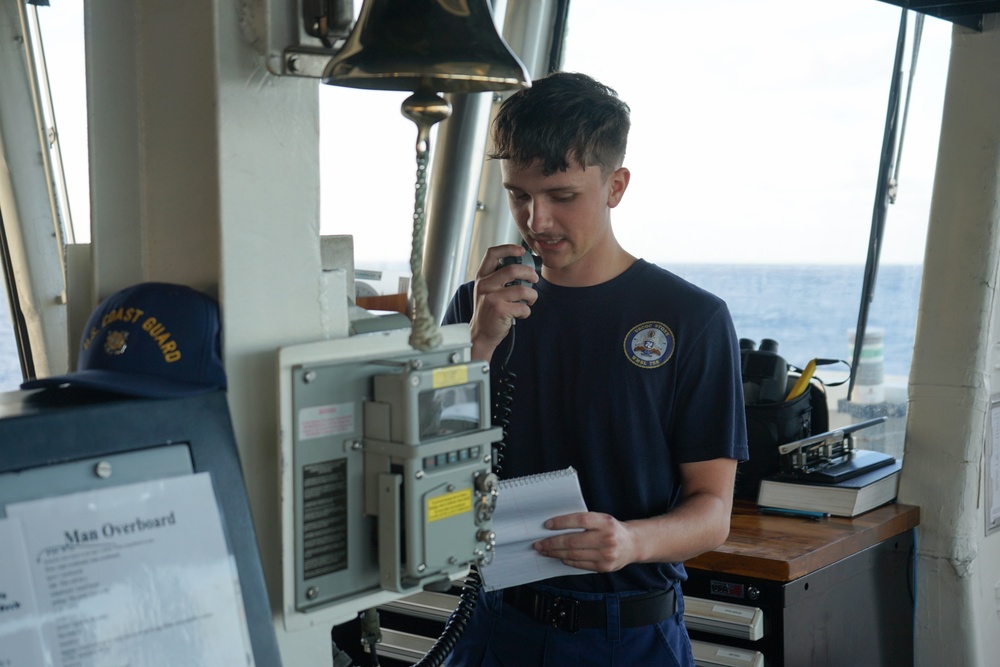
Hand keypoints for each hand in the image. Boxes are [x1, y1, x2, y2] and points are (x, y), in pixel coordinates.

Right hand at [469, 244, 538, 360]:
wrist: (481, 333)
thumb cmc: (489, 310)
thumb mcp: (488, 290)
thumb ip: (500, 278)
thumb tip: (525, 267)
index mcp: (482, 277)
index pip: (492, 253)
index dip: (509, 248)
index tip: (521, 250)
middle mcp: (484, 285)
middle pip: (513, 269)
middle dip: (529, 273)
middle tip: (534, 279)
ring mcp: (491, 297)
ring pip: (522, 289)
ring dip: (532, 296)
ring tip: (530, 301)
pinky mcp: (499, 310)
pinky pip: (523, 307)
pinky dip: (527, 311)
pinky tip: (521, 313)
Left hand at [532, 512, 639, 572]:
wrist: (633, 544)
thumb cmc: (612, 529)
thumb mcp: (602, 519)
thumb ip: (584, 521)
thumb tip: (555, 525)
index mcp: (605, 522)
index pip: (579, 520)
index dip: (561, 522)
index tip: (547, 525)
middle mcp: (606, 539)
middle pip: (572, 541)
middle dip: (552, 543)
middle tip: (538, 543)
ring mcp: (605, 555)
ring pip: (573, 555)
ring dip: (555, 553)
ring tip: (544, 551)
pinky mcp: (603, 567)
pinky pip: (579, 564)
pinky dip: (567, 560)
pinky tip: (559, 557)